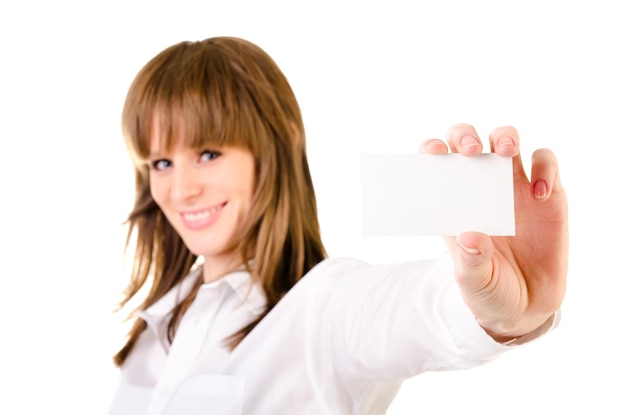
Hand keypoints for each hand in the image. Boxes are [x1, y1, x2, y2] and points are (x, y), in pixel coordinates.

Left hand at [419, 124, 568, 341]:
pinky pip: (546, 163)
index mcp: (455, 202)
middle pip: (470, 142)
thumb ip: (470, 260)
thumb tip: (469, 235)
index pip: (438, 164)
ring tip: (506, 152)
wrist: (526, 307)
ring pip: (507, 141)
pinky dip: (545, 169)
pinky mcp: (547, 194)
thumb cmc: (490, 290)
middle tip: (470, 150)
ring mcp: (514, 187)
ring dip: (505, 137)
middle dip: (466, 136)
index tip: (433, 152)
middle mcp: (481, 187)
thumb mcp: (473, 281)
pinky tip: (540, 193)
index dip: (433, 149)